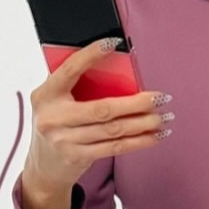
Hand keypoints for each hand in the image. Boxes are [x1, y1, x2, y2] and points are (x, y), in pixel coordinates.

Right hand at [26, 37, 171, 192]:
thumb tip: (123, 75)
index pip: (70, 69)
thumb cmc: (58, 124)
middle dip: (137, 103)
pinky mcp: (78, 157)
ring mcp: (64, 140)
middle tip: (161, 98)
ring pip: (113, 129)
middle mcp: (53, 117)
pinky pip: (115, 147)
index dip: (90, 54)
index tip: (113, 42)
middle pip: (103, 108)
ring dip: (144, 123)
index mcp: (46, 94)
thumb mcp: (58, 102)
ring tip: (164, 117)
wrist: (44, 166)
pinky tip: (156, 135)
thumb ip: (79, 87)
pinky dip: (140, 141)